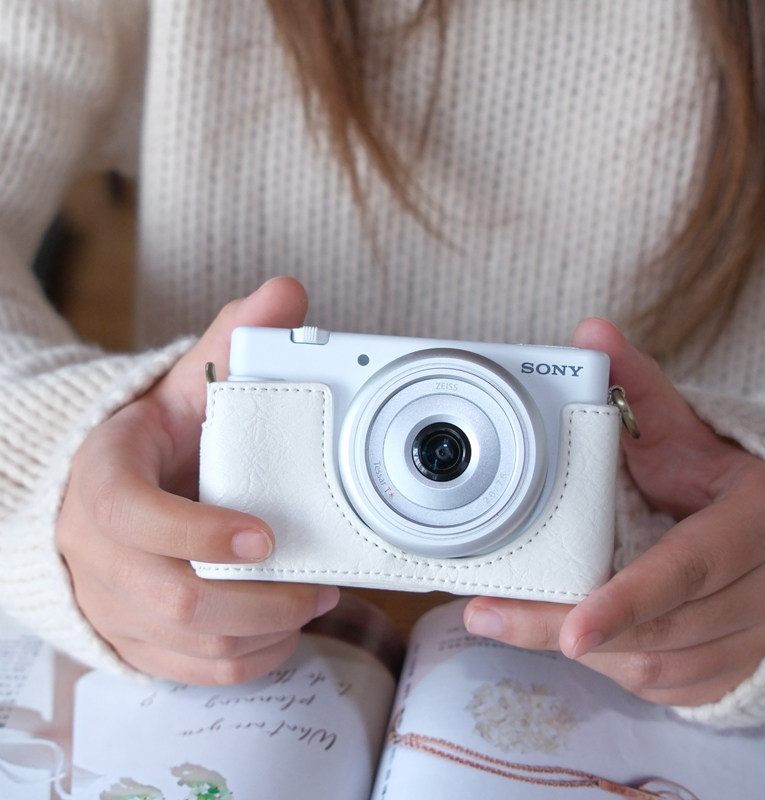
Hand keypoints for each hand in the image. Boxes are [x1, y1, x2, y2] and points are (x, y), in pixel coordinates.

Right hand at [56, 277, 339, 684]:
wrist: (105, 486)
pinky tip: (281, 634)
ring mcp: (112, 599)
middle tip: (317, 583)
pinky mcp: (133, 636)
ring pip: (189, 642)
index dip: (198, 530)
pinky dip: (245, 660)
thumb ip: (234, 336)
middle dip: (259, 598)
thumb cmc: (154, 435)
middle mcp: (97, 548)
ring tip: (314, 602)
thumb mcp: (187, 381)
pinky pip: (189, 668)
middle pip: (171, 597)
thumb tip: (287, 292)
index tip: (264, 533)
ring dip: (264, 631)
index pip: (132, 515)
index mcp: (104, 477)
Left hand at [464, 318, 764, 706]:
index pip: (690, 567)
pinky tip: (569, 634)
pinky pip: (662, 686)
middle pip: (659, 628)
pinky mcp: (729, 673)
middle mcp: (763, 588)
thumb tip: (592, 332)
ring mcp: (751, 639)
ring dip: (580, 646)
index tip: (573, 625)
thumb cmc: (719, 479)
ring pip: (654, 665)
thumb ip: (637, 386)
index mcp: (757, 522)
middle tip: (491, 616)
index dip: (630, 598)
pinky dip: (608, 663)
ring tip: (510, 619)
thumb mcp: (684, 431)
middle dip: (566, 627)